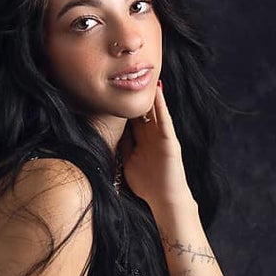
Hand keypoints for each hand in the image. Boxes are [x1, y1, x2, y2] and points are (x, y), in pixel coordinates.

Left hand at [119, 79, 194, 214]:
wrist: (166, 200)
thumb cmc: (148, 186)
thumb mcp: (128, 162)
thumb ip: (121, 148)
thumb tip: (106, 137)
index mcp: (141, 141)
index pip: (131, 119)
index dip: (123, 106)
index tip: (112, 91)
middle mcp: (152, 136)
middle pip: (141, 111)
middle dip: (135, 96)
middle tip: (127, 76)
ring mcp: (162, 137)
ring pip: (154, 111)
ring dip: (150, 94)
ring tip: (145, 75)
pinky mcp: (170, 141)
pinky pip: (165, 119)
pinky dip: (161, 106)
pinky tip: (158, 92)